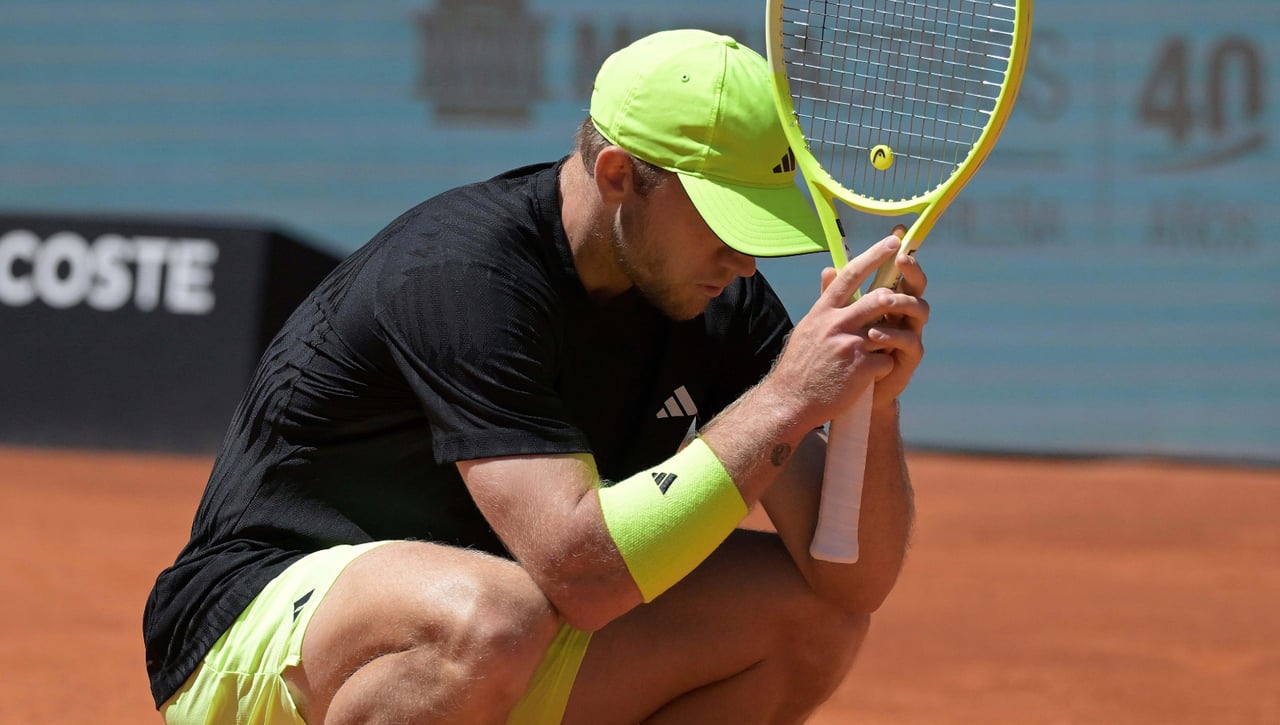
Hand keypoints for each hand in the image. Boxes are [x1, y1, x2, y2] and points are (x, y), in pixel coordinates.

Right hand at [765, 233, 915, 428]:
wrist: (791, 401)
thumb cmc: (800, 365)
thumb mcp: (807, 327)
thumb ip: (825, 301)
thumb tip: (830, 270)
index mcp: (822, 312)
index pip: (850, 275)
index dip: (874, 256)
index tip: (893, 241)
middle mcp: (835, 324)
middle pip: (878, 299)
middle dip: (894, 300)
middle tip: (898, 302)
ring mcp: (850, 345)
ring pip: (887, 329)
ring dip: (888, 338)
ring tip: (876, 350)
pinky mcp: (861, 368)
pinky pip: (887, 360)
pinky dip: (882, 368)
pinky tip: (866, 378)